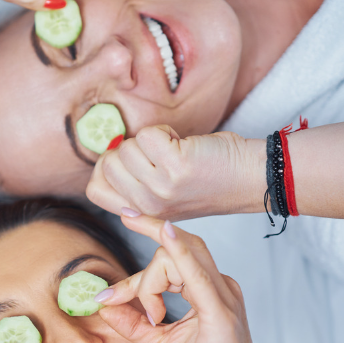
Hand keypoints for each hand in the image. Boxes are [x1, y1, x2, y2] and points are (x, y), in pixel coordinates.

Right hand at [85, 125, 263, 220]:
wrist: (249, 178)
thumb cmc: (208, 178)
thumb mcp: (164, 194)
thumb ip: (135, 184)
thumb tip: (109, 156)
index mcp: (141, 212)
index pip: (94, 191)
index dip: (106, 169)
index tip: (131, 163)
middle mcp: (147, 204)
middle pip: (107, 163)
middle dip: (131, 149)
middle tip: (160, 156)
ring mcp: (160, 187)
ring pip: (126, 146)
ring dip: (150, 138)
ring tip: (175, 150)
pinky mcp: (175, 166)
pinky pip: (147, 134)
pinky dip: (164, 130)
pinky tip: (183, 143)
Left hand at [96, 213, 269, 342]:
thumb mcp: (161, 342)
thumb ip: (133, 323)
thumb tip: (105, 306)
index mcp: (208, 288)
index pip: (168, 261)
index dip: (135, 278)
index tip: (107, 297)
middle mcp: (219, 284)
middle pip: (171, 251)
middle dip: (137, 275)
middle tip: (111, 299)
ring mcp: (222, 295)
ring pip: (176, 257)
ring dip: (147, 284)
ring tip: (153, 318)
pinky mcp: (220, 311)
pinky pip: (195, 272)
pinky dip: (178, 250)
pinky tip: (164, 232)